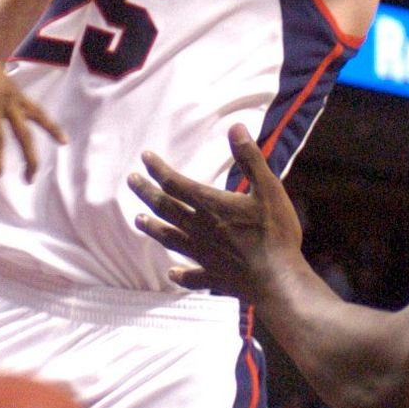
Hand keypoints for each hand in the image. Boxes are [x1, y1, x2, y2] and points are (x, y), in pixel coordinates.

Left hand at [127, 125, 301, 295]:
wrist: (277, 280)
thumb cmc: (276, 233)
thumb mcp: (268, 188)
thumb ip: (250, 158)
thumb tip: (235, 127)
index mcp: (210, 206)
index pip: (176, 183)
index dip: (159, 169)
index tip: (145, 157)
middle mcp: (199, 229)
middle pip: (165, 208)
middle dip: (147, 192)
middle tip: (131, 180)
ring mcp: (203, 255)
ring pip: (170, 238)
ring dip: (152, 228)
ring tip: (137, 220)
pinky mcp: (212, 276)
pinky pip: (191, 275)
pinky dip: (180, 273)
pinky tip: (172, 273)